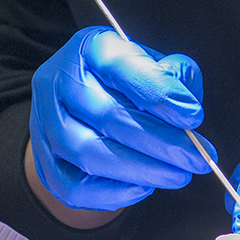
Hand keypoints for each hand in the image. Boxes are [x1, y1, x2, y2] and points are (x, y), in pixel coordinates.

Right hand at [29, 26, 216, 212]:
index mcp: (90, 47)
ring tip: (177, 175)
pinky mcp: (42, 160)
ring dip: (140, 169)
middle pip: (107, 114)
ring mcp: (43, 121)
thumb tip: (184, 107)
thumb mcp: (155, 65)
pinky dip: (112, 192)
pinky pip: (73, 186)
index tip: (194, 117)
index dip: (159, 93)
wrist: (82, 108)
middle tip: (196, 158)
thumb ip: (175, 76)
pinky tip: (143, 186)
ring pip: (88, 152)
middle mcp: (58, 79)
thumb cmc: (127, 85)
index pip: (121, 66)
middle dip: (159, 141)